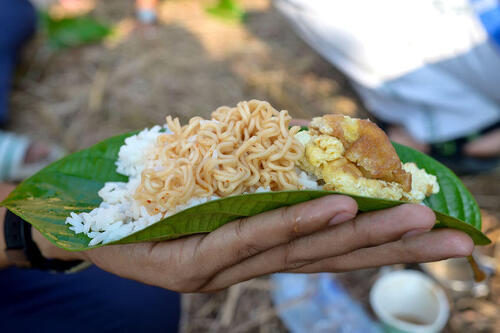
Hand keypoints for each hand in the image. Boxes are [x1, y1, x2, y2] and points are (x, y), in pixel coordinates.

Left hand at [75, 195, 472, 291]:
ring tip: (416, 221)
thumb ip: (258, 183)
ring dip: (362, 236)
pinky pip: (251, 238)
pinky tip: (338, 212)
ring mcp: (222, 268)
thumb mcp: (215, 186)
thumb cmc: (154, 203)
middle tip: (457, 236)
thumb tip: (307, 147)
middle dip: (396, 245)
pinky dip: (297, 225)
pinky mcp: (191, 261)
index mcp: (257, 249)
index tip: (437, 227)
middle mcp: (248, 265)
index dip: (386, 240)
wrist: (83, 227)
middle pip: (330, 255)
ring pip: (301, 251)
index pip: (330, 248)